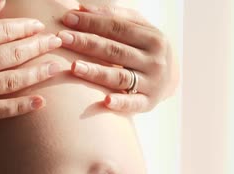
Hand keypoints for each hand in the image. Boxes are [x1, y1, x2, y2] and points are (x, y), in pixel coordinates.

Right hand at [0, 1, 62, 120]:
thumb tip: (2, 3)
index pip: (7, 31)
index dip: (27, 29)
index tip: (41, 29)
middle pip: (16, 55)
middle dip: (41, 48)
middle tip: (58, 44)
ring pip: (13, 82)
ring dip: (39, 74)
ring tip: (57, 67)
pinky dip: (21, 107)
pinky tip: (40, 102)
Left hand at [57, 4, 179, 112]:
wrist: (170, 80)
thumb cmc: (145, 49)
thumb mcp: (138, 29)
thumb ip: (114, 16)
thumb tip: (81, 7)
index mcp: (153, 38)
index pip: (117, 27)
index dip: (92, 22)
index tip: (67, 19)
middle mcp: (155, 60)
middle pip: (115, 51)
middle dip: (86, 43)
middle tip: (62, 39)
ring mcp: (152, 83)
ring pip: (119, 77)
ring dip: (96, 72)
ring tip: (73, 67)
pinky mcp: (148, 103)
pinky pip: (132, 103)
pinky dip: (120, 102)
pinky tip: (105, 101)